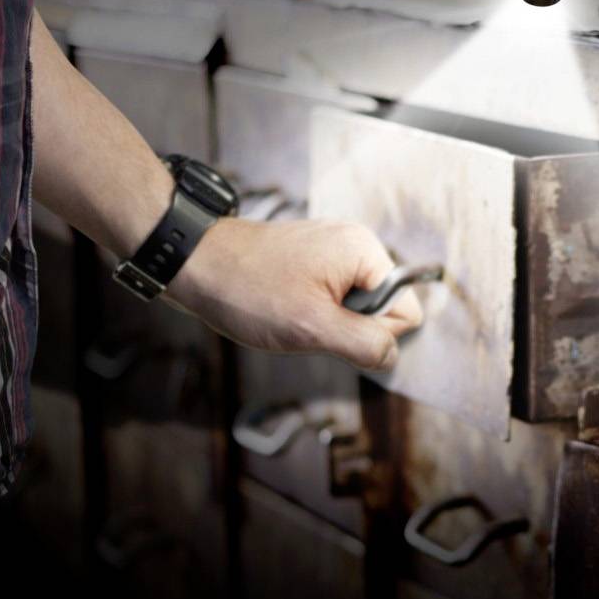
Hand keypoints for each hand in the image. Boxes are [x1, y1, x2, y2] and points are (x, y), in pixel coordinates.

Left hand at [166, 216, 424, 370]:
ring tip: (289, 311)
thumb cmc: (249, 291)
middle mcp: (355, 244)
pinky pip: (332, 296)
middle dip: (346, 326)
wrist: (193, 262)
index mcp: (365, 252)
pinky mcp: (312, 257)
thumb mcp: (313, 327)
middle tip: (305, 319)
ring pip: (353, 305)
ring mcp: (332, 249)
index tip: (329, 325)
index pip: (405, 311)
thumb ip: (364, 343)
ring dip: (326, 320)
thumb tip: (391, 355)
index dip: (370, 333)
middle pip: (381, 308)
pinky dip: (311, 309)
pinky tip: (282, 305)